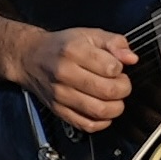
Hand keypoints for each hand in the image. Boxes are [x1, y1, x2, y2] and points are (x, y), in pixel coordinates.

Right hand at [15, 24, 134, 131]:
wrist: (30, 58)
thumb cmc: (60, 46)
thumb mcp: (88, 34)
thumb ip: (113, 42)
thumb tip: (130, 58)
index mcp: (73, 51)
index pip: (111, 68)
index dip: (121, 68)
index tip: (117, 67)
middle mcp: (65, 74)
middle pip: (108, 91)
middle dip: (123, 88)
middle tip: (120, 83)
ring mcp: (60, 95)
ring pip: (99, 110)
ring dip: (116, 107)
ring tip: (113, 97)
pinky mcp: (59, 110)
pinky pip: (87, 125)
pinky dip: (102, 122)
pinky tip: (103, 111)